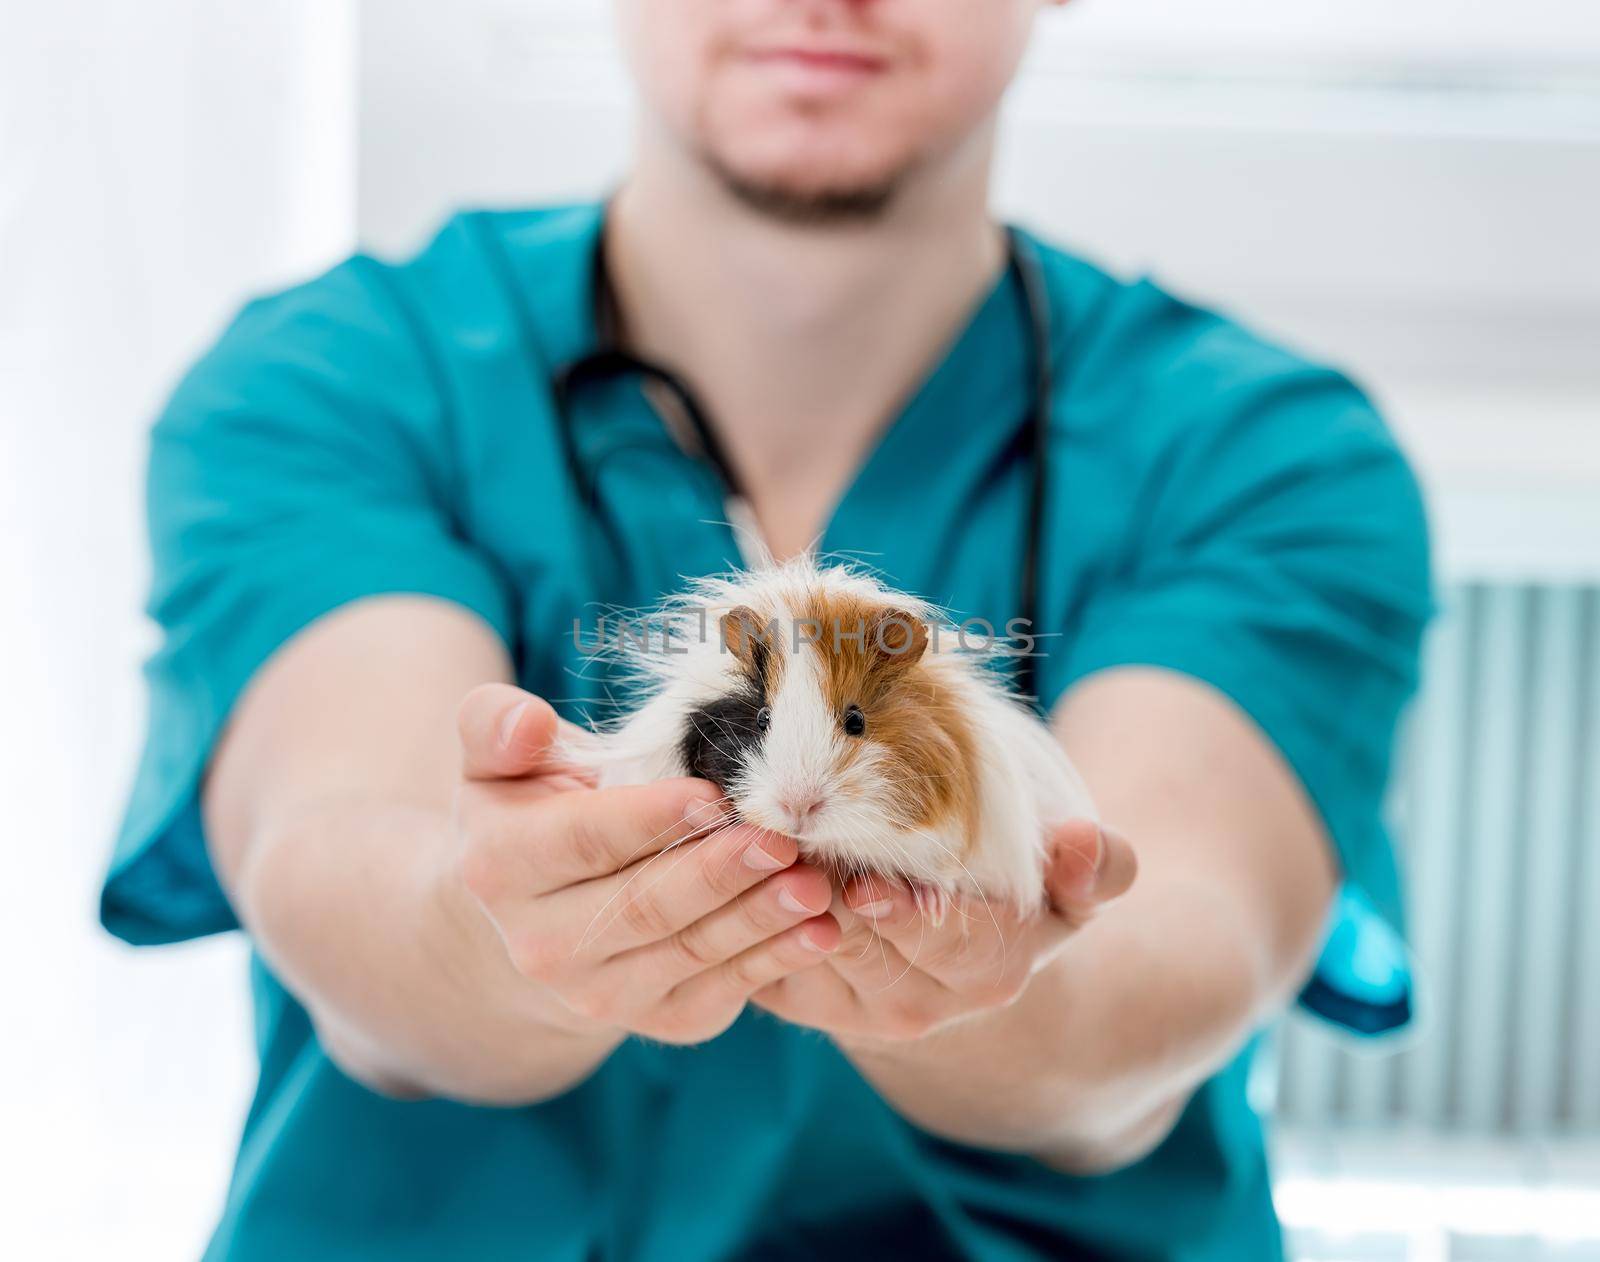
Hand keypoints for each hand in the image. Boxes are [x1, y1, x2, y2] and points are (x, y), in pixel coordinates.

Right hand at [454, 684, 841, 1046]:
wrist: (544, 907)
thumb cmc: (537, 806)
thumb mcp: (498, 758)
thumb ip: (496, 726)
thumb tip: (527, 724)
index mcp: (499, 868)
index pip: (583, 841)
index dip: (650, 820)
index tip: (714, 795)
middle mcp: (539, 945)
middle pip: (644, 904)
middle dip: (720, 872)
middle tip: (783, 839)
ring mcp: (598, 992)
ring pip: (690, 951)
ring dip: (760, 919)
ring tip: (814, 885)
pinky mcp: (658, 1020)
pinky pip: (723, 990)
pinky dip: (777, 961)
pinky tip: (821, 932)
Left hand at [750, 820, 1135, 1044]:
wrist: (964, 940)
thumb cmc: (1021, 887)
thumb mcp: (1075, 882)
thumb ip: (1099, 867)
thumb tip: (1083, 843)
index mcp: (989, 969)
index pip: (945, 942)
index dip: (905, 914)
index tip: (870, 884)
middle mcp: (918, 1004)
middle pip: (858, 944)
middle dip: (822, 895)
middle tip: (787, 847)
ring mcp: (848, 1007)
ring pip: (799, 950)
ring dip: (769, 900)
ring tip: (743, 844)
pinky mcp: (795, 996)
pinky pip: (757, 961)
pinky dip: (738, 915)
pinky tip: (723, 862)